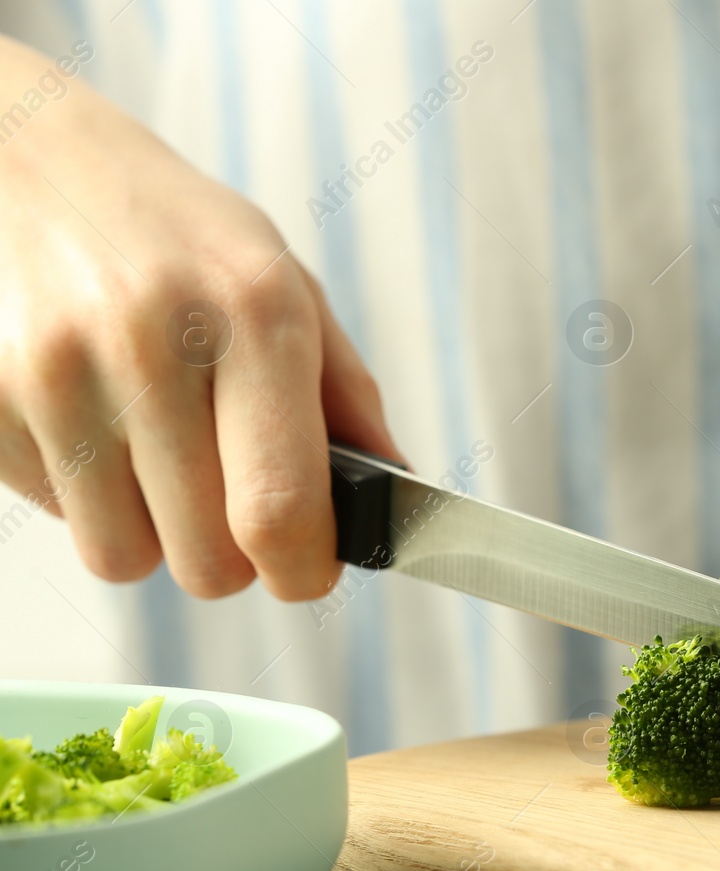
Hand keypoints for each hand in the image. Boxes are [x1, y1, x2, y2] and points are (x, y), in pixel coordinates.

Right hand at [0, 36, 396, 598]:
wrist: (34, 161)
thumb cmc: (183, 237)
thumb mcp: (288, 286)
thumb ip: (348, 400)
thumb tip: (394, 502)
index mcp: (256, 314)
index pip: (278, 511)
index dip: (302, 572)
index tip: (307, 570)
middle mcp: (154, 342)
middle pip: (206, 562)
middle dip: (231, 556)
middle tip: (231, 503)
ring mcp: (58, 371)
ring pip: (124, 557)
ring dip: (154, 532)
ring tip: (160, 454)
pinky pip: (57, 518)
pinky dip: (86, 496)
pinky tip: (97, 423)